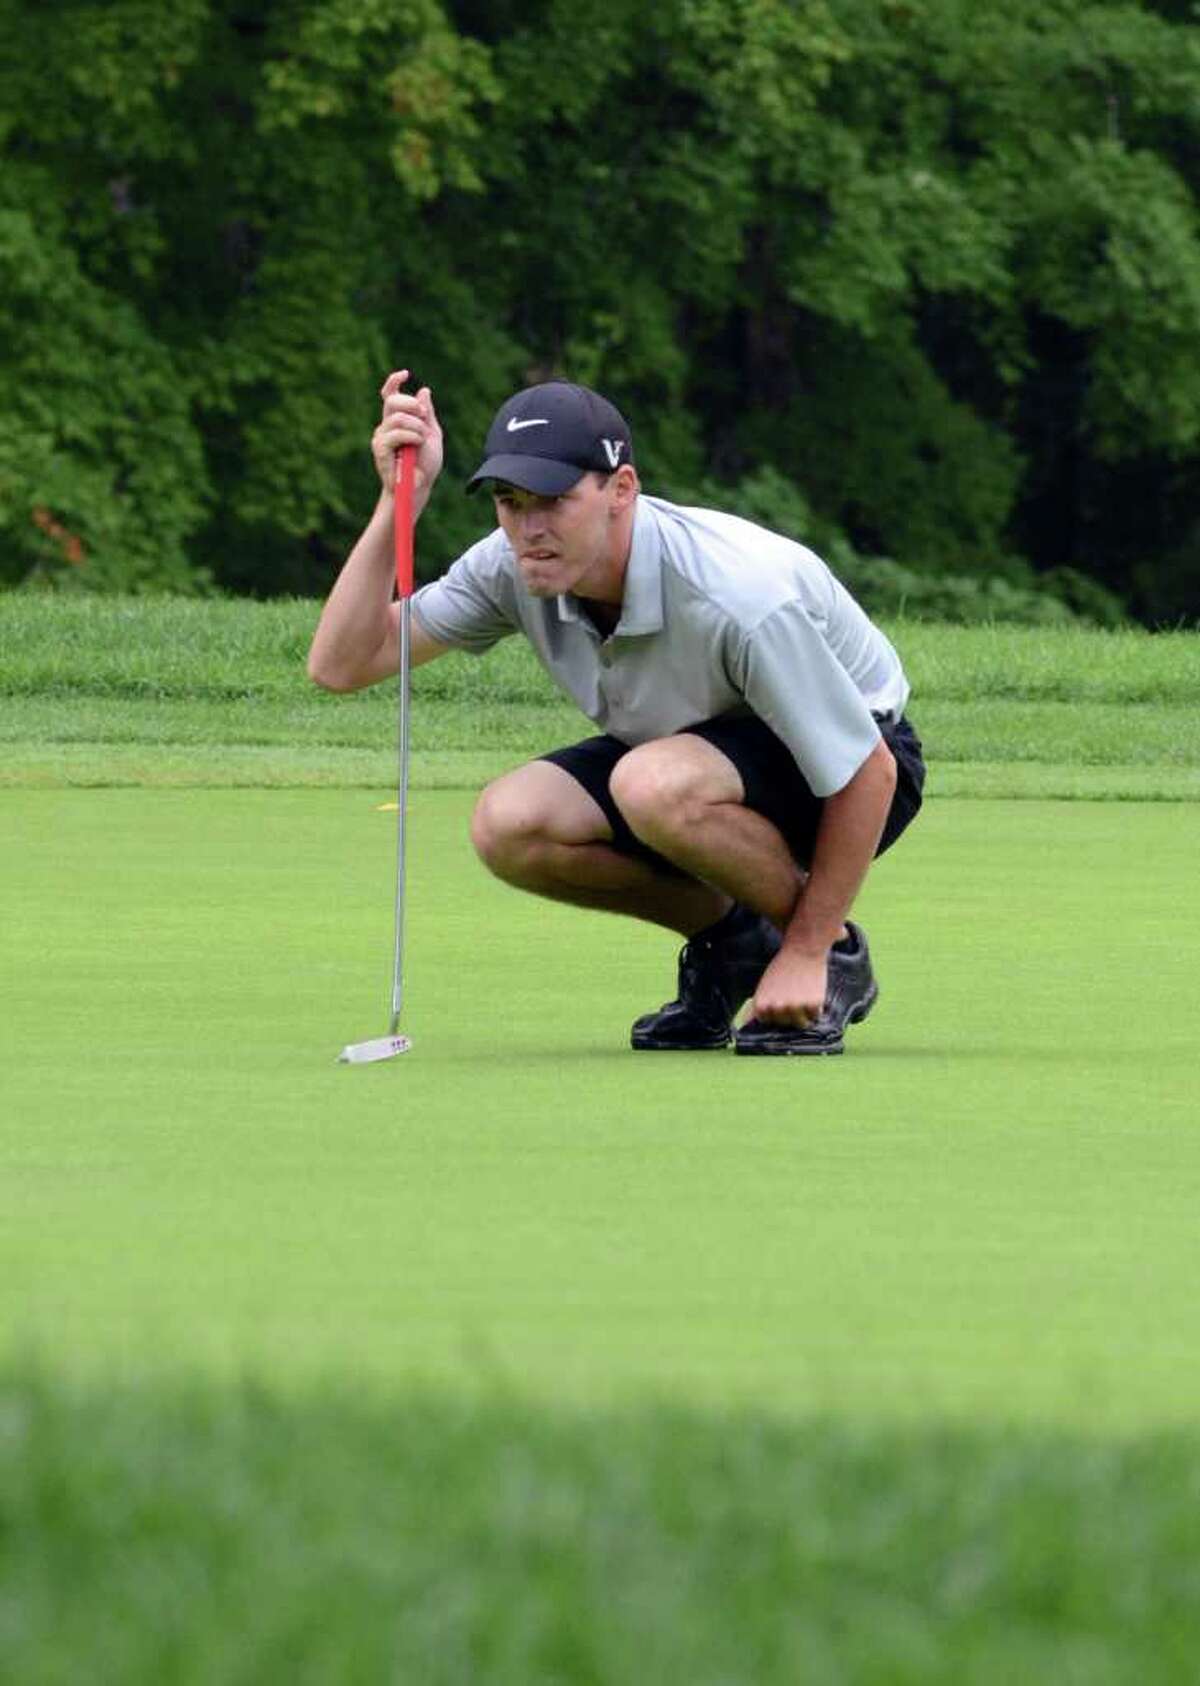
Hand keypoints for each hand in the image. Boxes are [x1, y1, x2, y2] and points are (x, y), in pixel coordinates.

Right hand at [373, 369, 443, 496]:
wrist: (420, 487)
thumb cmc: (426, 465)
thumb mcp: (433, 435)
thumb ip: (428, 414)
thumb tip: (424, 390)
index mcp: (398, 420)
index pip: (390, 396)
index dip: (394, 382)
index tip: (405, 374)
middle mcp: (386, 426)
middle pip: (392, 401)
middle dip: (412, 405)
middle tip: (424, 418)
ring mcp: (381, 437)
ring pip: (398, 417)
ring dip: (417, 427)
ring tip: (422, 441)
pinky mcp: (379, 449)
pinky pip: (396, 433)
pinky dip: (412, 436)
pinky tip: (417, 445)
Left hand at [750, 948, 827, 1027]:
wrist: (802, 949)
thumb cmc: (781, 968)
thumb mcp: (763, 987)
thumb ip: (757, 1007)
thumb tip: (746, 1026)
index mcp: (761, 1006)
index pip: (769, 1022)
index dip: (776, 1010)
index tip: (780, 996)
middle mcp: (777, 1009)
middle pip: (785, 1024)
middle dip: (790, 1012)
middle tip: (793, 992)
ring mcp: (795, 1008)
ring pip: (801, 1023)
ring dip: (804, 1012)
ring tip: (802, 993)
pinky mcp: (813, 1005)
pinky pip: (816, 1015)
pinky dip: (816, 1006)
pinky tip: (811, 991)